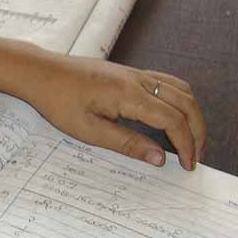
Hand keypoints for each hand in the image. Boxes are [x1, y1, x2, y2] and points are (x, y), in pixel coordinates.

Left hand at [29, 55, 205, 169]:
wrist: (40, 73)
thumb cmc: (58, 102)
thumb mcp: (89, 130)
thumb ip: (127, 144)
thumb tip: (160, 159)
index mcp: (129, 95)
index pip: (174, 120)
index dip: (187, 144)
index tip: (189, 165)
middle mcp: (138, 80)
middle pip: (186, 103)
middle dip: (198, 131)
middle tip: (196, 157)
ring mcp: (135, 73)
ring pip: (181, 90)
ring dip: (192, 115)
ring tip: (191, 140)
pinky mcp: (129, 73)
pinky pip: (167, 83)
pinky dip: (180, 101)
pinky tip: (174, 117)